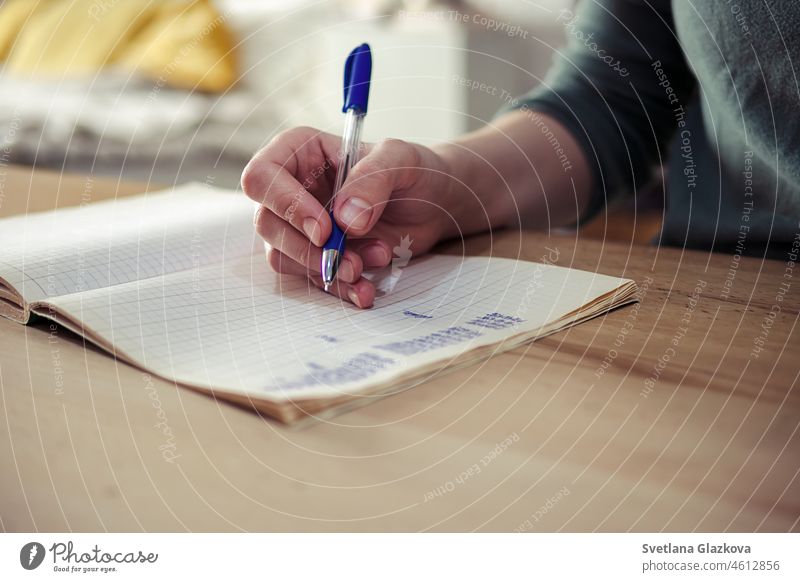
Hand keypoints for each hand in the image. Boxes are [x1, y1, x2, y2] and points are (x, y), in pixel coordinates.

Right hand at [242, 126, 454, 307]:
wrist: (436, 205)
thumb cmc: (415, 170)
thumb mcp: (402, 160)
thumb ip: (373, 179)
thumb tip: (344, 219)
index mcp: (300, 151)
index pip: (262, 176)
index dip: (285, 205)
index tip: (325, 230)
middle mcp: (293, 187)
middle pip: (268, 223)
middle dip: (309, 249)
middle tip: (351, 260)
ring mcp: (302, 224)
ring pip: (284, 256)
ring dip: (326, 269)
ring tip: (372, 262)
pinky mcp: (318, 253)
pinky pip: (311, 277)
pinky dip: (338, 288)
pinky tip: (366, 289)